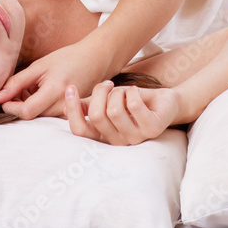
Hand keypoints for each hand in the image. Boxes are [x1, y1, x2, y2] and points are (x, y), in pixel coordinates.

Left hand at [0, 40, 113, 119]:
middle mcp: (63, 106)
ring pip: (40, 116)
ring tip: (33, 87)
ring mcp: (69, 112)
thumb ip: (18, 82)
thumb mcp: (40, 66)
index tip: (2, 98)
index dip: (11, 107)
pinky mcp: (71, 113)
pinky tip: (43, 93)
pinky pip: (49, 115)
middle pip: (32, 116)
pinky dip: (41, 107)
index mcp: (55, 91)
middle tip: (20, 88)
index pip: (27, 111)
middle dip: (19, 104)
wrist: (94, 60)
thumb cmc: (66, 59)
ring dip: (30, 105)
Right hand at [62, 80, 182, 144]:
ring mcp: (136, 138)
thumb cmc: (133, 101)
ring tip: (126, 91)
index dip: (72, 110)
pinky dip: (132, 91)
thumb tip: (62, 105)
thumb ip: (88, 105)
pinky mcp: (152, 129)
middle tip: (109, 84)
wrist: (165, 102)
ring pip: (115, 110)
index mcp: (105, 137)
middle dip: (100, 92)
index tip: (70, 88)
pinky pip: (134, 106)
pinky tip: (136, 92)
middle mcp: (118, 142)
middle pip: (97, 115)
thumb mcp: (108, 101)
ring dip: (119, 92)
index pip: (80, 131)